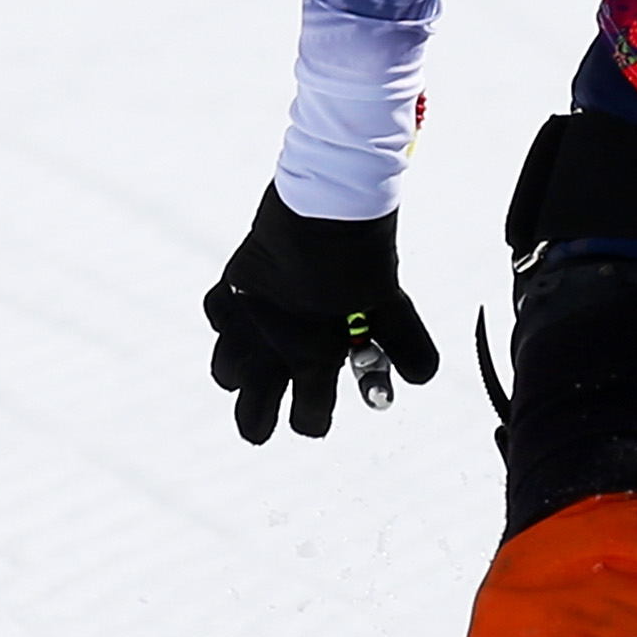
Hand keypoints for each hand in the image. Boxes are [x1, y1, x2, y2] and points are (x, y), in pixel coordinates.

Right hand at [202, 189, 441, 444]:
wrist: (325, 209)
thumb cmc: (364, 263)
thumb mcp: (395, 310)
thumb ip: (406, 348)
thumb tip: (418, 379)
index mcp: (312, 361)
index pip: (308, 418)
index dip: (315, 422)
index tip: (318, 418)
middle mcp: (271, 349)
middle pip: (252, 412)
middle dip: (258, 424)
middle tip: (262, 428)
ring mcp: (246, 319)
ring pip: (226, 370)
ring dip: (240, 375)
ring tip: (256, 370)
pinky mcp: (231, 285)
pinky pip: (218, 317)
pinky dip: (230, 324)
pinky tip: (247, 317)